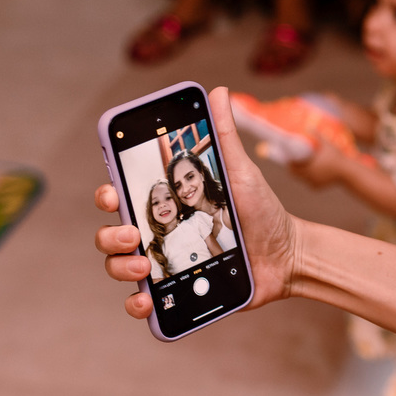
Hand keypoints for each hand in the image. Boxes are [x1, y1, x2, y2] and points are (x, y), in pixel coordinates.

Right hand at [94, 86, 299, 318]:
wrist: (288, 255)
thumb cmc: (262, 210)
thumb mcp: (242, 172)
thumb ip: (225, 136)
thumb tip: (218, 91)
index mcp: (169, 202)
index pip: (123, 195)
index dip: (107, 193)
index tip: (112, 192)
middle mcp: (161, 231)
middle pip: (112, 232)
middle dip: (110, 233)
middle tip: (132, 232)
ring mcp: (166, 262)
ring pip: (119, 266)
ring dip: (120, 266)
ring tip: (145, 265)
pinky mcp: (178, 292)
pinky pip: (143, 301)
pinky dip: (136, 303)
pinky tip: (147, 299)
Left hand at [288, 135, 349, 187]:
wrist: (347, 170)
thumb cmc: (336, 156)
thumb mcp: (327, 144)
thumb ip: (318, 135)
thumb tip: (309, 126)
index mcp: (307, 168)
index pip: (292, 167)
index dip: (290, 162)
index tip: (290, 157)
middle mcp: (308, 177)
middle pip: (296, 174)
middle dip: (295, 167)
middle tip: (295, 161)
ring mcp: (313, 183)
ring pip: (302, 178)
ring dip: (302, 173)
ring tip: (303, 166)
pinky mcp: (317, 187)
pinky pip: (309, 182)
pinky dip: (310, 178)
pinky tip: (312, 173)